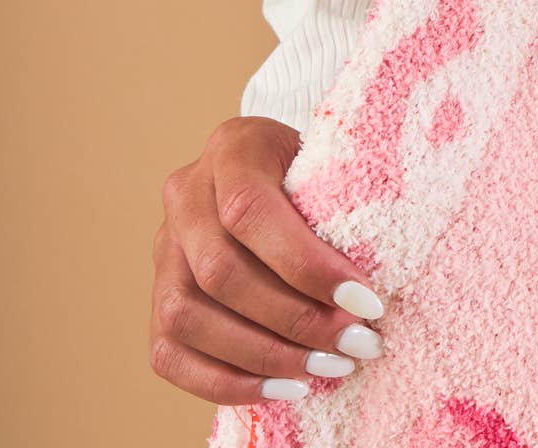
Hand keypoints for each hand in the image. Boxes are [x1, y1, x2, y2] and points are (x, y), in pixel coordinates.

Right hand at [152, 115, 387, 405]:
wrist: (270, 164)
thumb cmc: (315, 165)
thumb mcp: (329, 157)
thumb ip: (342, 197)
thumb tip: (381, 269)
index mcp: (231, 148)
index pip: (250, 212)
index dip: (307, 264)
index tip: (366, 301)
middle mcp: (185, 196)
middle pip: (221, 273)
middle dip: (295, 319)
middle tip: (357, 344)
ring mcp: (163, 250)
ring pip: (190, 318)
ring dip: (265, 356)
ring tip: (328, 369)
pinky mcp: (156, 299)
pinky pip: (171, 356)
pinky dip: (228, 382)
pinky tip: (284, 388)